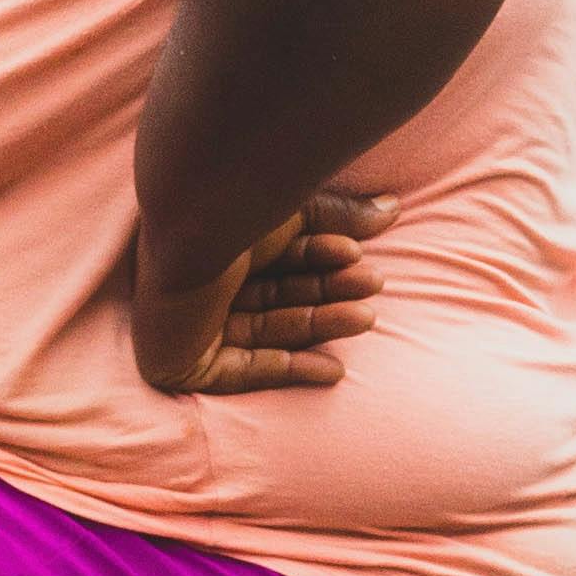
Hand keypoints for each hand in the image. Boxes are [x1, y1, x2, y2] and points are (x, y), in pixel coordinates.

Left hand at [132, 187, 390, 394]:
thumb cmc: (233, 204)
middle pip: (275, 296)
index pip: (274, 260)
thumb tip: (392, 207)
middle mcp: (199, 279)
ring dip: (319, 327)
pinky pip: (241, 371)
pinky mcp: (183, 361)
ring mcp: (189, 322)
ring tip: (364, 318)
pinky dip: (287, 370)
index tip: (357, 257)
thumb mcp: (295, 208)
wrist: (189, 224)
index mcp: (214, 239)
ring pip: (266, 332)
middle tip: (371, 288)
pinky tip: (332, 370)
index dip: (320, 260)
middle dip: (326, 295)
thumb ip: (341, 214)